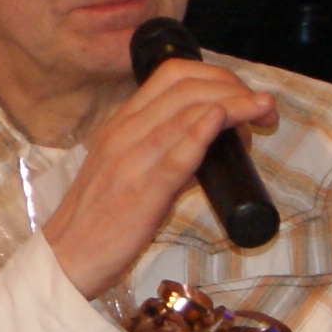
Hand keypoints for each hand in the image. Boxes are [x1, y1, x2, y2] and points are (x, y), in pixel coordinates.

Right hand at [38, 53, 274, 299]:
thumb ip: (161, 150)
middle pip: (185, 86)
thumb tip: (207, 140)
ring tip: (264, 114)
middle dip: (234, 88)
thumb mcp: (125, 169)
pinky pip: (175, 154)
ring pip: (186, 112)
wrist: (67, 256)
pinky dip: (202, 133)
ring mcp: (132, 159)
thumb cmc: (100, 218)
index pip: (171, 75)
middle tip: (263, 108)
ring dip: (235, 105)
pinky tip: (223, 121)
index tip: (243, 95)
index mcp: (120, 123)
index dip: (217, 76)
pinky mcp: (142, 191)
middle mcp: (124, 132)